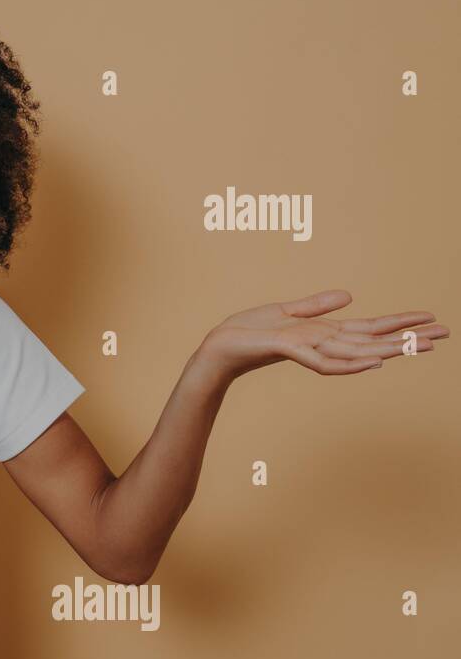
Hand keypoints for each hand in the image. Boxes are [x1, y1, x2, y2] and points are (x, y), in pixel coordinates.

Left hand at [200, 289, 448, 379]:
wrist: (219, 346)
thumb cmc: (249, 331)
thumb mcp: (287, 311)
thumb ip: (318, 306)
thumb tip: (350, 296)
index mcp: (325, 333)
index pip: (371, 327)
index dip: (400, 323)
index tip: (430, 319)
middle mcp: (323, 343)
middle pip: (375, 339)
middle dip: (409, 337)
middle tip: (445, 334)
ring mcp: (310, 350)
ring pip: (359, 350)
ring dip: (392, 348)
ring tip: (423, 346)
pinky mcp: (290, 351)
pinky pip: (325, 361)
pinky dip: (350, 363)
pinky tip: (375, 361)